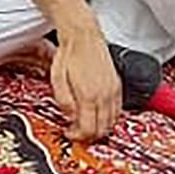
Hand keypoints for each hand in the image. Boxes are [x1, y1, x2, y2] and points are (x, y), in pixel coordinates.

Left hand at [48, 24, 120, 141]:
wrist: (83, 36)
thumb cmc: (69, 55)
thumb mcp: (56, 79)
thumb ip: (63, 101)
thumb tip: (70, 118)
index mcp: (89, 95)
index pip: (88, 129)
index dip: (78, 137)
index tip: (69, 134)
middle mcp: (104, 95)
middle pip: (102, 129)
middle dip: (89, 136)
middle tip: (77, 133)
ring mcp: (113, 91)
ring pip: (112, 122)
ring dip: (100, 128)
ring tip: (86, 125)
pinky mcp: (117, 86)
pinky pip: (118, 111)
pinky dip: (109, 118)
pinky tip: (98, 115)